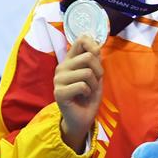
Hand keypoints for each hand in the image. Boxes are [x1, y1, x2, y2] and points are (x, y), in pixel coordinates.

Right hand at [54, 35, 102, 151]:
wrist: (82, 116)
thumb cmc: (89, 94)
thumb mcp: (96, 74)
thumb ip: (94, 59)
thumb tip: (96, 44)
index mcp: (70, 60)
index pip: (80, 40)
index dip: (93, 44)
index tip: (97, 53)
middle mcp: (61, 67)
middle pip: (88, 56)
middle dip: (99, 70)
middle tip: (95, 81)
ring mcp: (58, 80)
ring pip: (87, 72)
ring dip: (94, 83)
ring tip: (88, 90)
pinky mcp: (58, 93)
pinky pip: (82, 85)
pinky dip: (88, 92)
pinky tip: (82, 96)